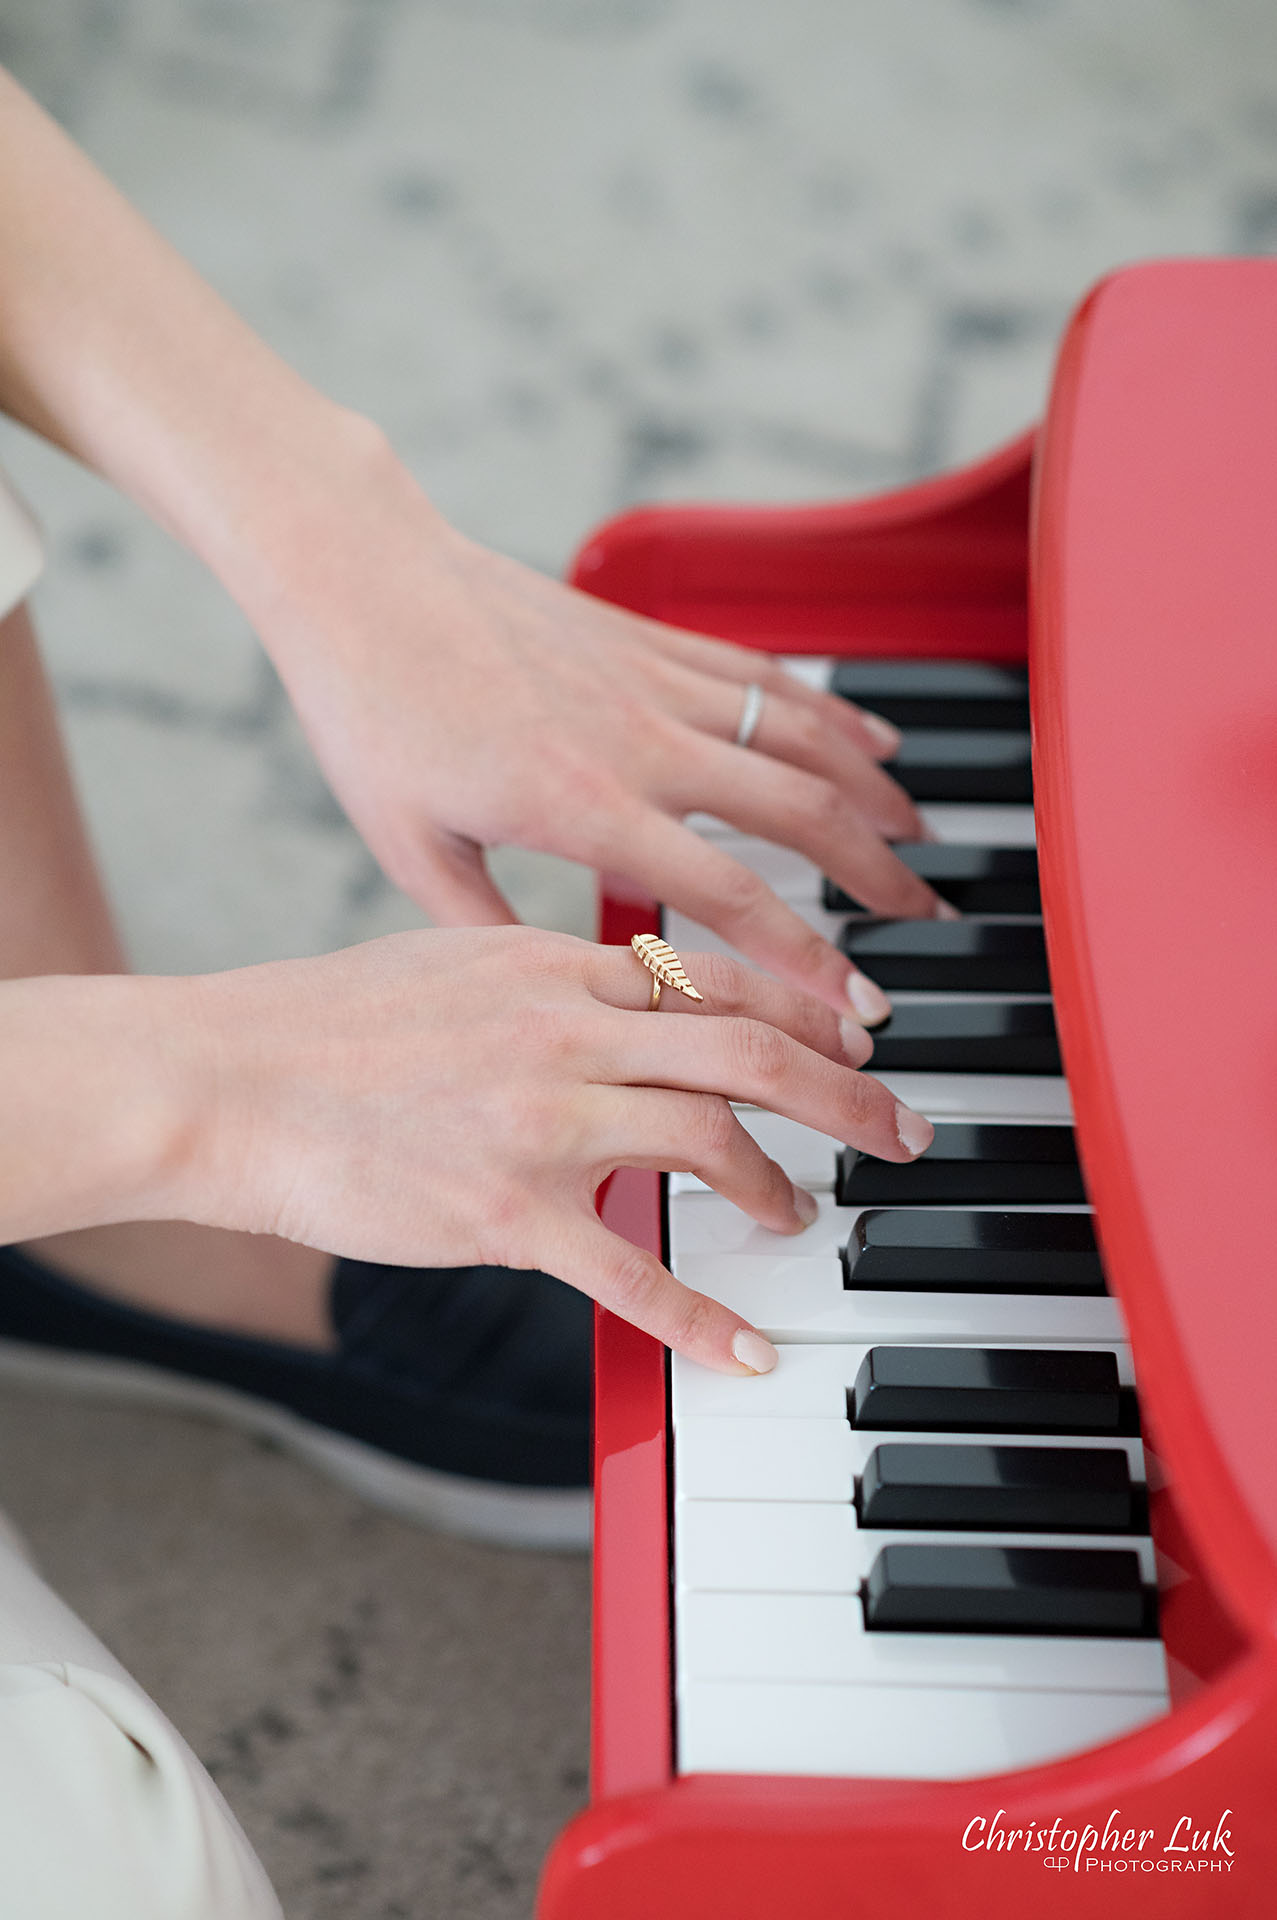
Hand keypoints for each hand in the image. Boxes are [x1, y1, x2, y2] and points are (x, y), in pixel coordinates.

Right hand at [162, 927, 933, 1371]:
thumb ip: (549, 974)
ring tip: (804, 1219)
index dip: (808, 1005)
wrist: (230, 1078)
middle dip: (848, 1092)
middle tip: (902, 1130)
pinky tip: (747, 1353)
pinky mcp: (506, 1212)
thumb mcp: (451, 959)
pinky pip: (629, 1273)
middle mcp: (567, 1031)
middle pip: (752, 1051)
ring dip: (779, 1188)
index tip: (859, 1032)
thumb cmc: (325, 1022)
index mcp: (558, 964)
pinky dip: (700, 1319)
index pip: (719, 976)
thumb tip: (618, 985)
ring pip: (710, 1144)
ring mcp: (543, 1122)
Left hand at [245, 427, 946, 1021]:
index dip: (807, 957)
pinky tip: (874, 739)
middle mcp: (639, 739)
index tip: (858, 1004)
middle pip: (799, 813)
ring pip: (801, 737)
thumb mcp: (411, 847)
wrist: (360, 574)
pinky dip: (833, 712)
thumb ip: (487, 923)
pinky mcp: (650, 637)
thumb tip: (548, 985)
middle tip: (925, 926)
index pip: (729, 894)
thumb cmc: (372, 712)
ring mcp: (653, 679)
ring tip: (923, 841)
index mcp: (583, 805)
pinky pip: (766, 677)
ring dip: (875, 792)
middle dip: (877, 878)